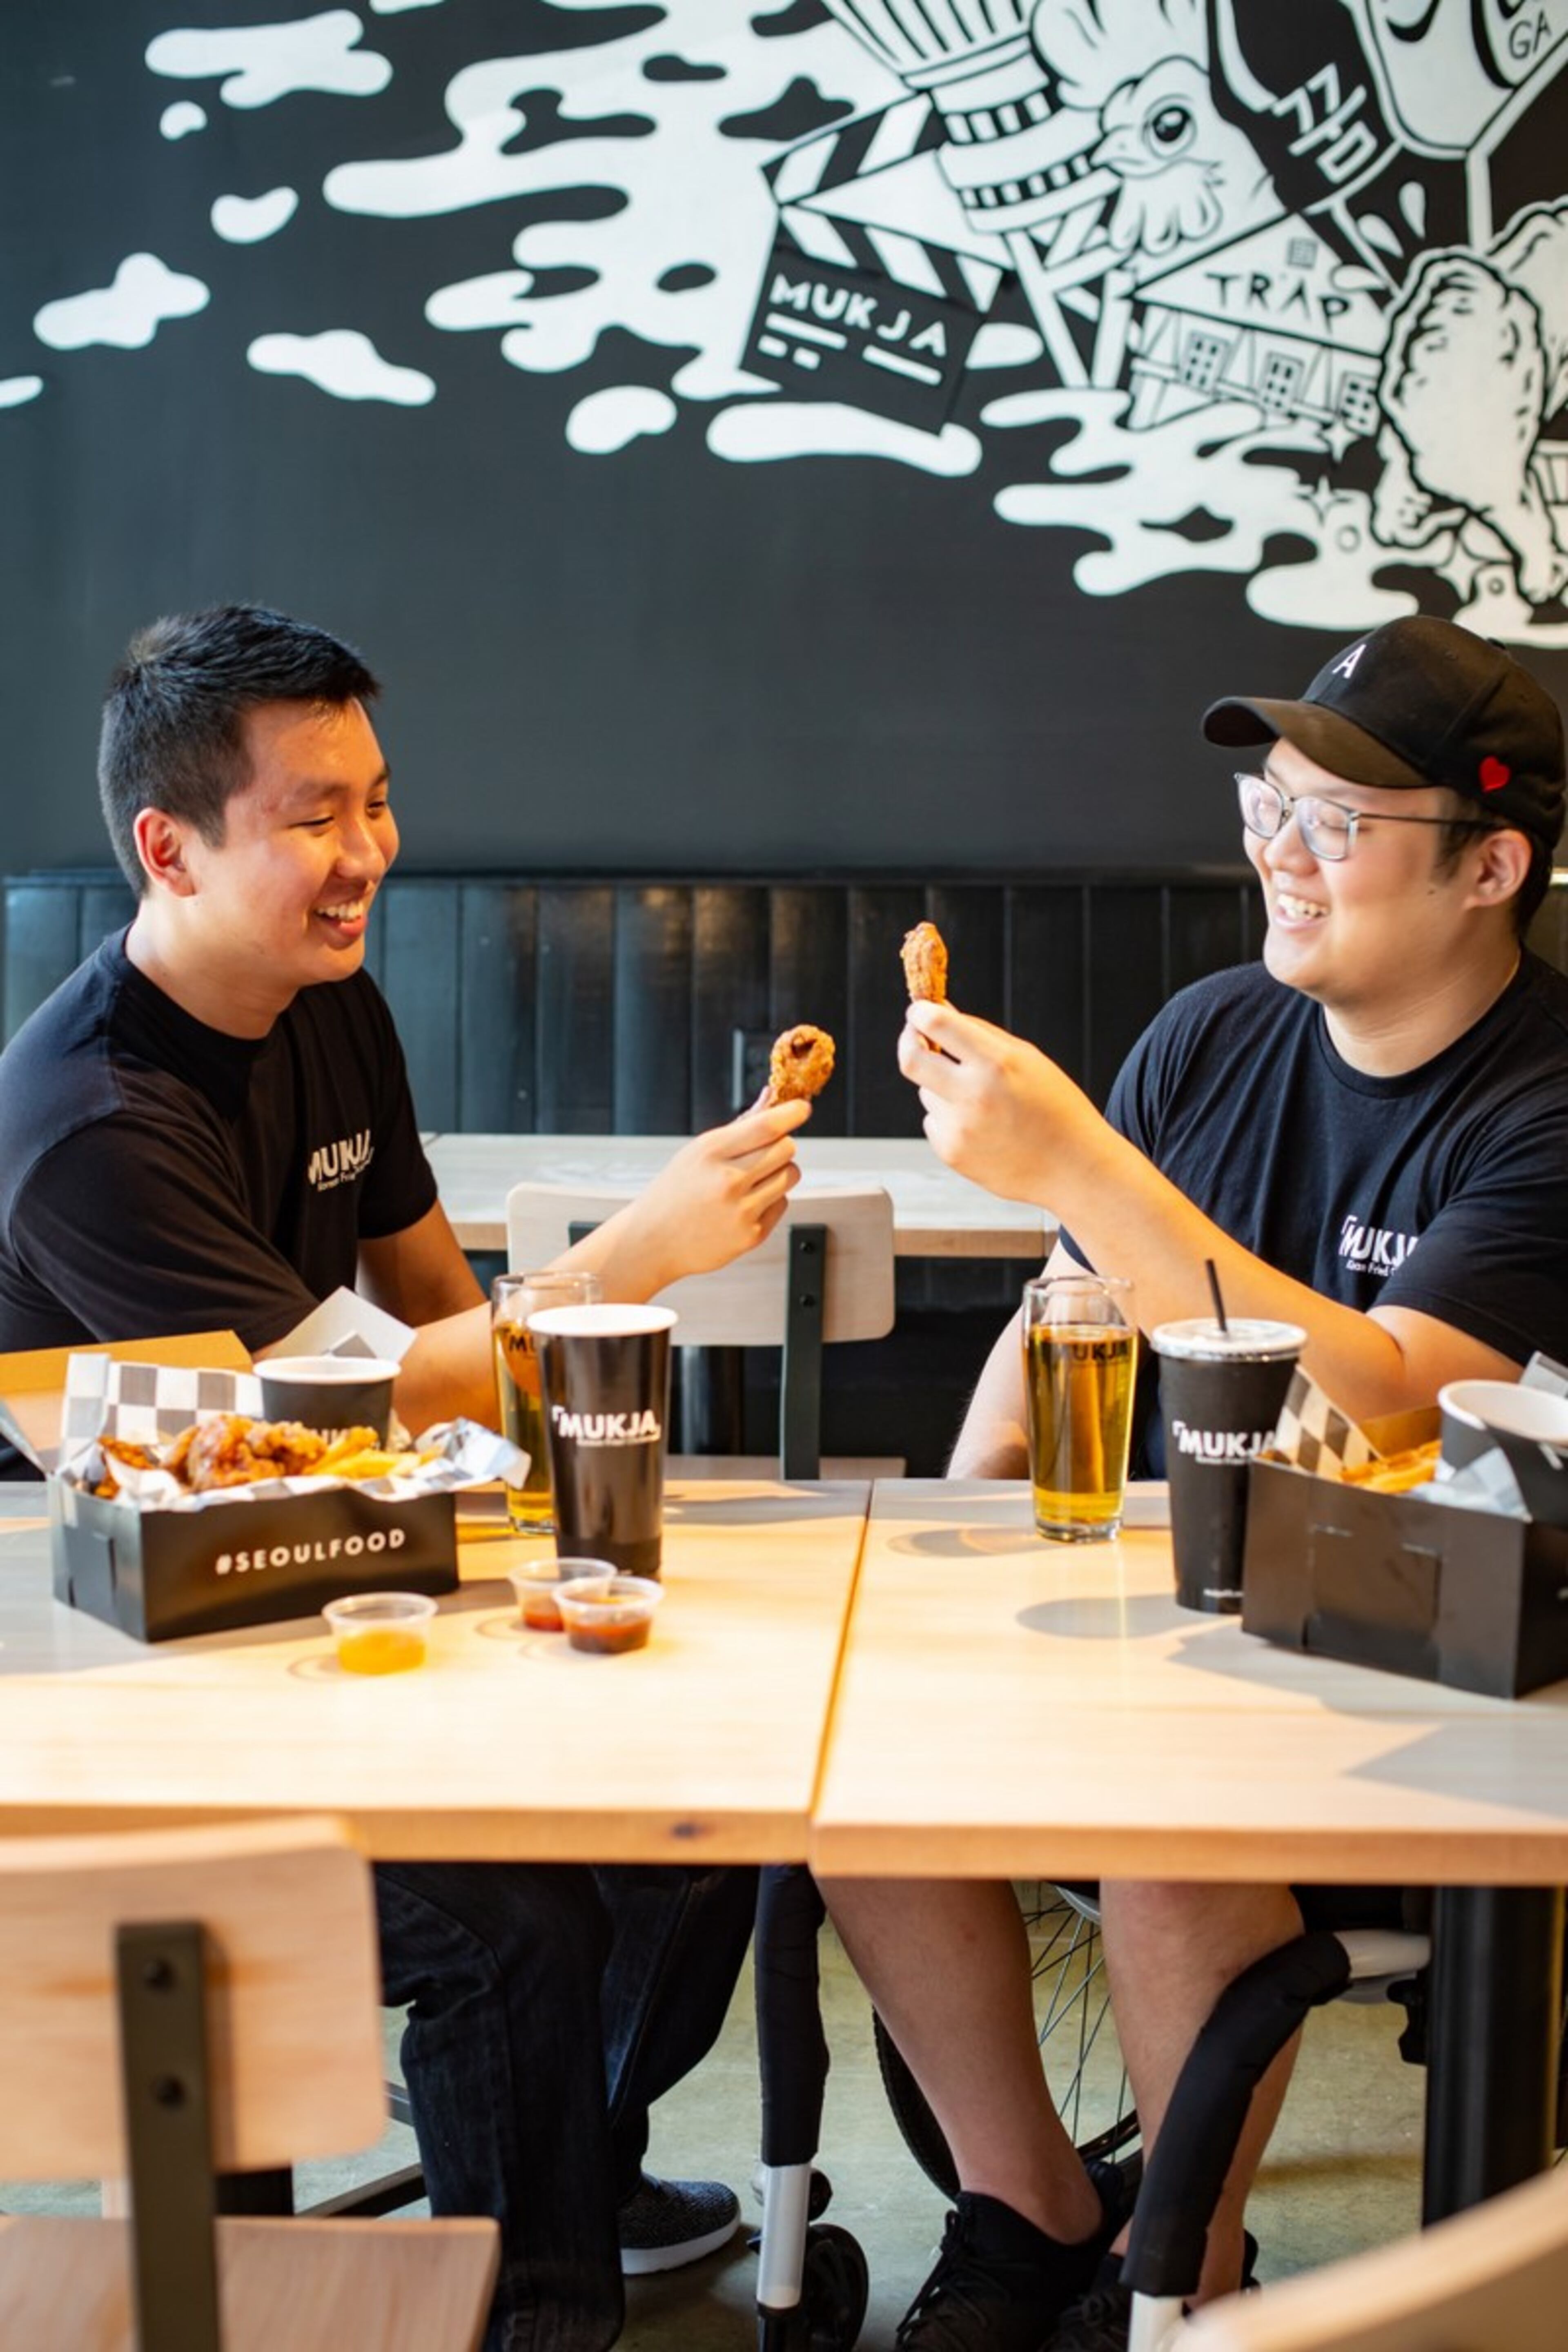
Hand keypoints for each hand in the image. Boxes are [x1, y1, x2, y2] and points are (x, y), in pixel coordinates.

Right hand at [601, 1098, 808, 1294]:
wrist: (653, 1241)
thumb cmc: (676, 1191)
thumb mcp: (698, 1151)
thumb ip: (739, 1126)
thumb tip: (771, 1097)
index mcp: (711, 1153)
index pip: (766, 1126)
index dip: (791, 1113)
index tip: (802, 1108)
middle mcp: (727, 1181)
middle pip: (786, 1148)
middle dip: (781, 1144)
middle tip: (763, 1152)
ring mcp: (741, 1211)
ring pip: (790, 1175)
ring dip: (780, 1171)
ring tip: (753, 1179)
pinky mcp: (751, 1236)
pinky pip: (782, 1203)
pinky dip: (770, 1200)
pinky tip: (744, 1204)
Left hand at [899, 1002, 1094, 1204]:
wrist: (1073, 1168)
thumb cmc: (1056, 1108)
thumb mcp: (1028, 1059)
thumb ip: (980, 1034)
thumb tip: (938, 1011)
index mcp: (997, 1063)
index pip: (937, 1024)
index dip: (920, 1012)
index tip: (919, 1011)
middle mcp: (974, 1095)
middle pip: (910, 1058)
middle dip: (908, 1041)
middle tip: (915, 1036)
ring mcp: (959, 1127)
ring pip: (926, 1091)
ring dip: (941, 1086)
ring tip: (982, 1101)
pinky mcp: (951, 1152)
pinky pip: (933, 1121)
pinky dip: (949, 1117)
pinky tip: (983, 1127)